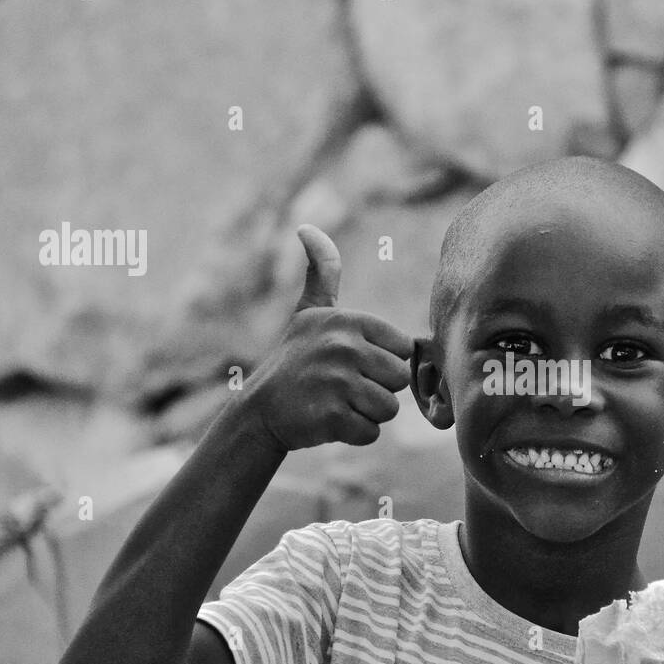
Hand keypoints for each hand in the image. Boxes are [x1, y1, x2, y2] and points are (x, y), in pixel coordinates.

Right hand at [241, 225, 413, 451]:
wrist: (261, 409)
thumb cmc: (295, 361)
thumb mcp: (310, 313)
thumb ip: (322, 273)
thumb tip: (308, 228)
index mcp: (349, 321)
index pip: (402, 349)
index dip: (381, 362)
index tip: (351, 363)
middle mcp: (344, 347)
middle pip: (398, 380)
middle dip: (376, 390)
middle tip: (342, 387)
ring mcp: (337, 383)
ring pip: (388, 409)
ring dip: (366, 413)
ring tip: (336, 403)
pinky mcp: (331, 417)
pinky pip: (371, 433)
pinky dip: (354, 434)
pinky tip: (330, 421)